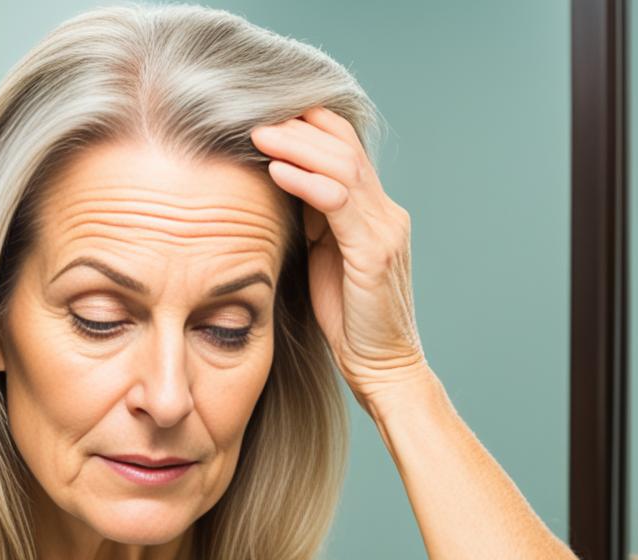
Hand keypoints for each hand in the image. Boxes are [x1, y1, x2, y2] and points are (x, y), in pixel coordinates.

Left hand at [250, 107, 426, 411]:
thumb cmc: (351, 322)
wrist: (384, 368)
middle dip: (296, 125)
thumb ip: (315, 222)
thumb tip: (281, 188)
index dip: (307, 125)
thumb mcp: (327, 259)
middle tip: (252, 114)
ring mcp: (384, 229)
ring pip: (341, 164)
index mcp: (375, 212)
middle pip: (343, 144)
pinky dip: (305, 182)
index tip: (262, 117)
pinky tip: (276, 171)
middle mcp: (386, 212)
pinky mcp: (374, 252)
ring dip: (296, 144)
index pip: (345, 146)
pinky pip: (338, 202)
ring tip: (257, 134)